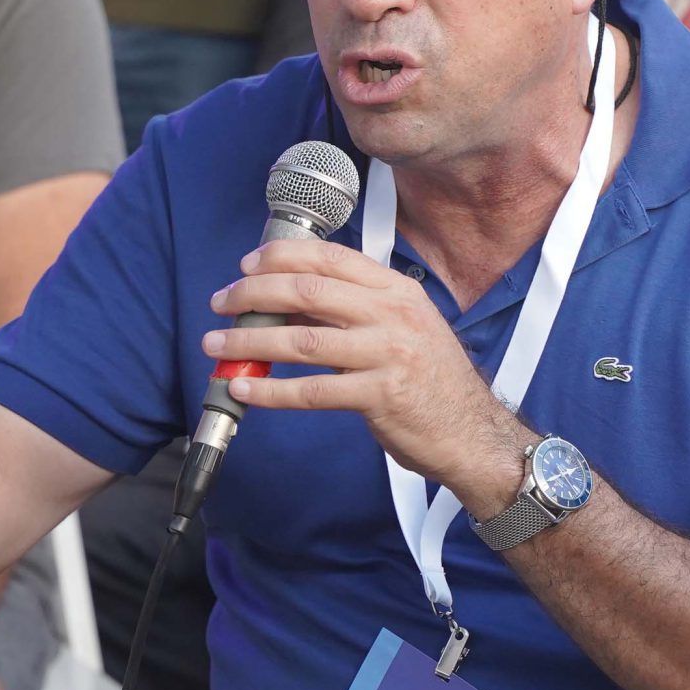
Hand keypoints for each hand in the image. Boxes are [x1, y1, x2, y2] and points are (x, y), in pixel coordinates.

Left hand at [205, 239, 523, 502]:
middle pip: (307, 290)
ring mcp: (388, 354)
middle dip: (253, 294)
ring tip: (217, 345)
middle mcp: (393, 314)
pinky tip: (244, 388)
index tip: (246, 267)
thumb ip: (353, 310)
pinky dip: (271, 390)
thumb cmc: (431, 382)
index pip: (329, 258)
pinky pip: (312, 391)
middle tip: (222, 304)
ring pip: (302, 339)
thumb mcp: (402, 328)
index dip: (280, 257)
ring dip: (250, 341)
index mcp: (396, 290)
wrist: (473, 432)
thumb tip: (287, 301)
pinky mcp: (380, 396)